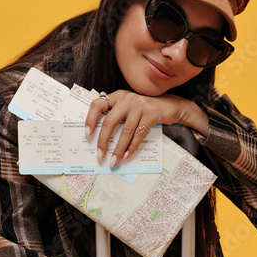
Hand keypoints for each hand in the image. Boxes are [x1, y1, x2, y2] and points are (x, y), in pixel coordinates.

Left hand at [85, 91, 207, 166]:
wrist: (169, 105)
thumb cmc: (145, 109)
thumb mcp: (128, 108)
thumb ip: (116, 115)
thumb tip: (100, 138)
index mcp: (118, 96)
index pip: (98, 104)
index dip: (90, 119)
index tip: (87, 134)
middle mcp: (127, 98)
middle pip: (110, 121)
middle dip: (103, 141)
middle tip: (100, 155)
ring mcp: (140, 105)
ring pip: (125, 131)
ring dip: (118, 148)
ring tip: (114, 160)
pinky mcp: (151, 113)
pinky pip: (139, 134)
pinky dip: (132, 147)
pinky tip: (126, 155)